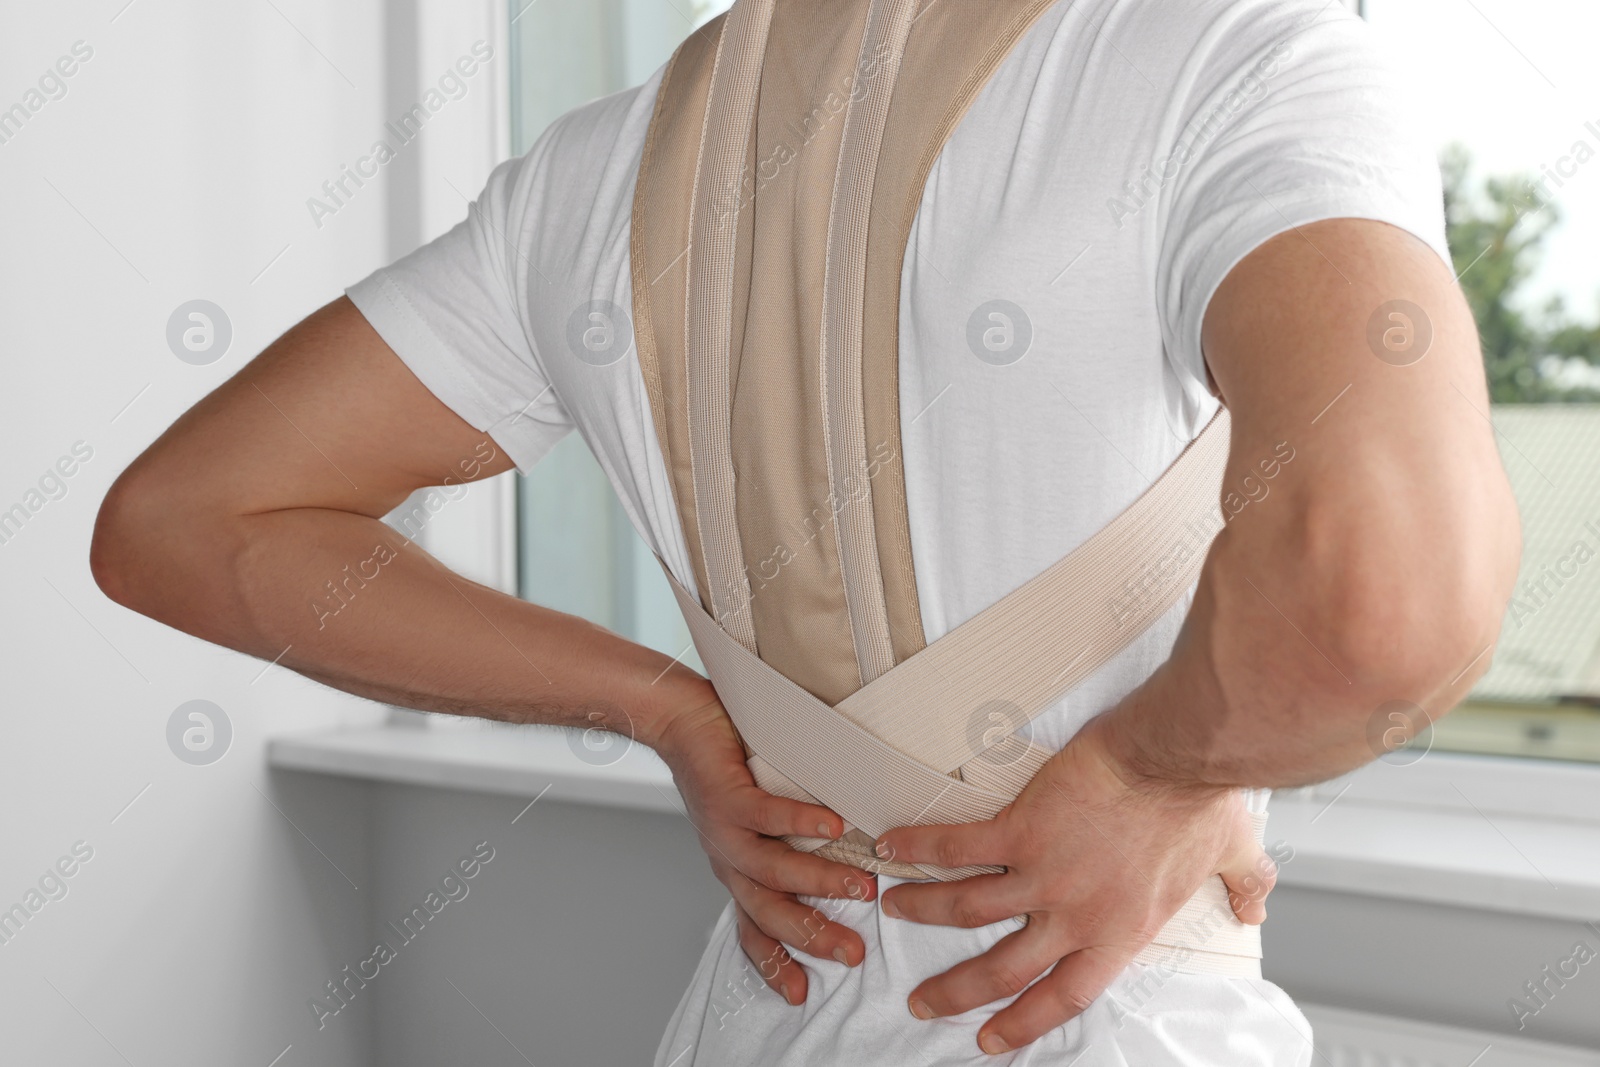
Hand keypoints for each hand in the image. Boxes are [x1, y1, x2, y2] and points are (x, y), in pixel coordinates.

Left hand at [652, 679, 878, 1004]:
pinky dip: (800, 821)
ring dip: (818, 880)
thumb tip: (847, 854)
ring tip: (861, 886)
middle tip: (853, 953)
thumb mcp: (756, 818)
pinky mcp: (726, 794)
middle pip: (769, 911)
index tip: (804, 994)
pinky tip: (834, 823)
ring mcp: (725, 828)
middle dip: (812, 935)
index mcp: (735, 869)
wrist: (675, 719)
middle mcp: (728, 858)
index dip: (775, 963)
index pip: (753, 928)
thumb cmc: (725, 764)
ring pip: (772, 869)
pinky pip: (765, 814)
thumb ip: (791, 842)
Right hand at [872, 714, 1273, 1054]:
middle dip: (954, 992)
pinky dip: (919, 847)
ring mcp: (1041, 874)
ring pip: (965, 910)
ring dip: (923, 912)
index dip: (1023, 1022)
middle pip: (1000, 970)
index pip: (1063, 996)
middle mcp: (1073, 915)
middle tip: (925, 1002)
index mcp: (1119, 932)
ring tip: (893, 910)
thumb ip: (1242, 886)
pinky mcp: (1019, 829)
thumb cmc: (1201, 802)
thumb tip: (1255, 904)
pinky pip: (956, 846)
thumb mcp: (1236, 855)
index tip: (992, 1038)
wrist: (1176, 759)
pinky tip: (892, 846)